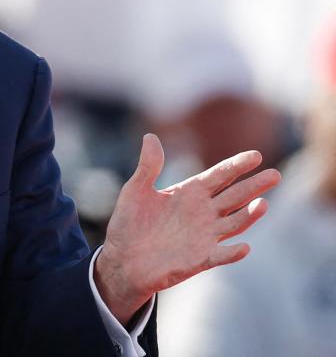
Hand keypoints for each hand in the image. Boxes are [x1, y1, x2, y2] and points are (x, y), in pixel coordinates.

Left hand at [94, 133, 280, 324]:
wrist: (122, 259)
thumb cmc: (129, 223)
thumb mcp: (136, 190)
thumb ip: (149, 166)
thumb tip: (150, 136)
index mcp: (190, 192)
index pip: (220, 175)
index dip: (237, 165)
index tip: (256, 155)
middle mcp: (203, 212)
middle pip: (235, 196)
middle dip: (254, 186)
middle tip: (274, 175)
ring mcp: (205, 235)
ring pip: (235, 223)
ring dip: (250, 216)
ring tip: (263, 204)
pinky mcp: (200, 259)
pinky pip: (221, 255)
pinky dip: (232, 253)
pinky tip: (243, 247)